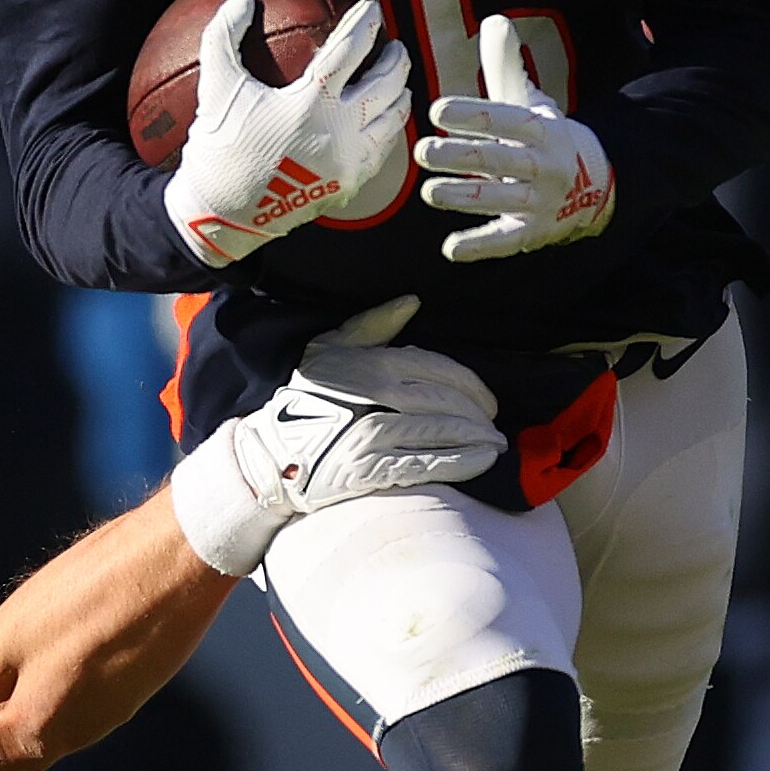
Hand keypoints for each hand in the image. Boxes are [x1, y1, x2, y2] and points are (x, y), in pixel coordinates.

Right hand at [160, 0, 412, 268]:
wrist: (222, 215)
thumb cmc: (218, 149)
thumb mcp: (215, 89)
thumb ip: (223, 38)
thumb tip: (241, 1)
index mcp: (312, 103)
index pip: (351, 49)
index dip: (365, 23)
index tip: (372, 9)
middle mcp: (341, 131)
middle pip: (386, 82)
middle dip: (396, 58)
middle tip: (394, 45)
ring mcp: (349, 161)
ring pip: (393, 119)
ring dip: (400, 94)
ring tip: (398, 83)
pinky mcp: (349, 185)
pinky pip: (383, 152)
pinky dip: (388, 131)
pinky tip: (383, 124)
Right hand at [168, 296, 503, 573]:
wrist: (273, 453)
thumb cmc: (307, 400)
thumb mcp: (330, 348)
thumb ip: (373, 324)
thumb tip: (412, 302)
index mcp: (372, 363)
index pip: (438, 369)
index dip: (471, 385)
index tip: (487, 400)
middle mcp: (375, 395)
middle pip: (445, 401)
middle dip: (478, 414)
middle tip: (494, 425)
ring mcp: (372, 432)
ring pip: (440, 431)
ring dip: (476, 438)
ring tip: (496, 445)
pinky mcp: (369, 468)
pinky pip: (426, 463)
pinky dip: (461, 462)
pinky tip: (482, 461)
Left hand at [417, 15, 612, 263]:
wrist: (597, 184)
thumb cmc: (546, 136)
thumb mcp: (530, 101)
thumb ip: (505, 66)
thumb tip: (494, 19)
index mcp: (541, 129)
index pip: (504, 119)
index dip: (472, 114)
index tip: (437, 109)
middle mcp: (543, 165)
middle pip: (499, 160)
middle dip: (460, 156)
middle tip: (423, 150)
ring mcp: (539, 201)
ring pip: (499, 200)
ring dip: (463, 198)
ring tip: (429, 192)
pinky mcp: (532, 232)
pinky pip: (504, 241)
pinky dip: (479, 246)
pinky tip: (450, 249)